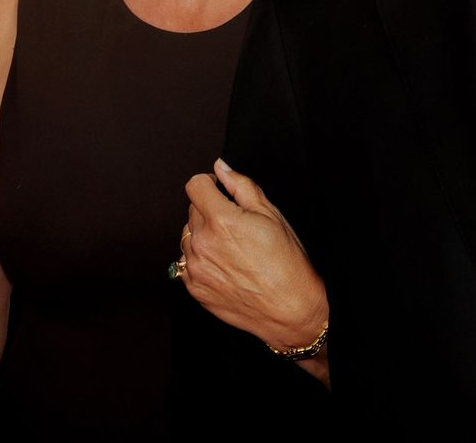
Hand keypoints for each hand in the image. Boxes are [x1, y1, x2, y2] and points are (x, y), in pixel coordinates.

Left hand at [182, 159, 328, 381]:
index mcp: (221, 221)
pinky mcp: (194, 289)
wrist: (289, 308)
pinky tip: (226, 264)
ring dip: (204, 234)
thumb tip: (221, 168)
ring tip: (232, 246)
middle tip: (237, 222)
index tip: (219, 189)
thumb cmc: (286, 261)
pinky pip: (186, 262)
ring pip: (188, 236)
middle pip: (192, 210)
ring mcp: (194, 269)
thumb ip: (241, 185)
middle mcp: (202, 244)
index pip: (195, 186)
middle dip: (210, 209)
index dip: (209, 183)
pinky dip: (201, 258)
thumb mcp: (270, 213)